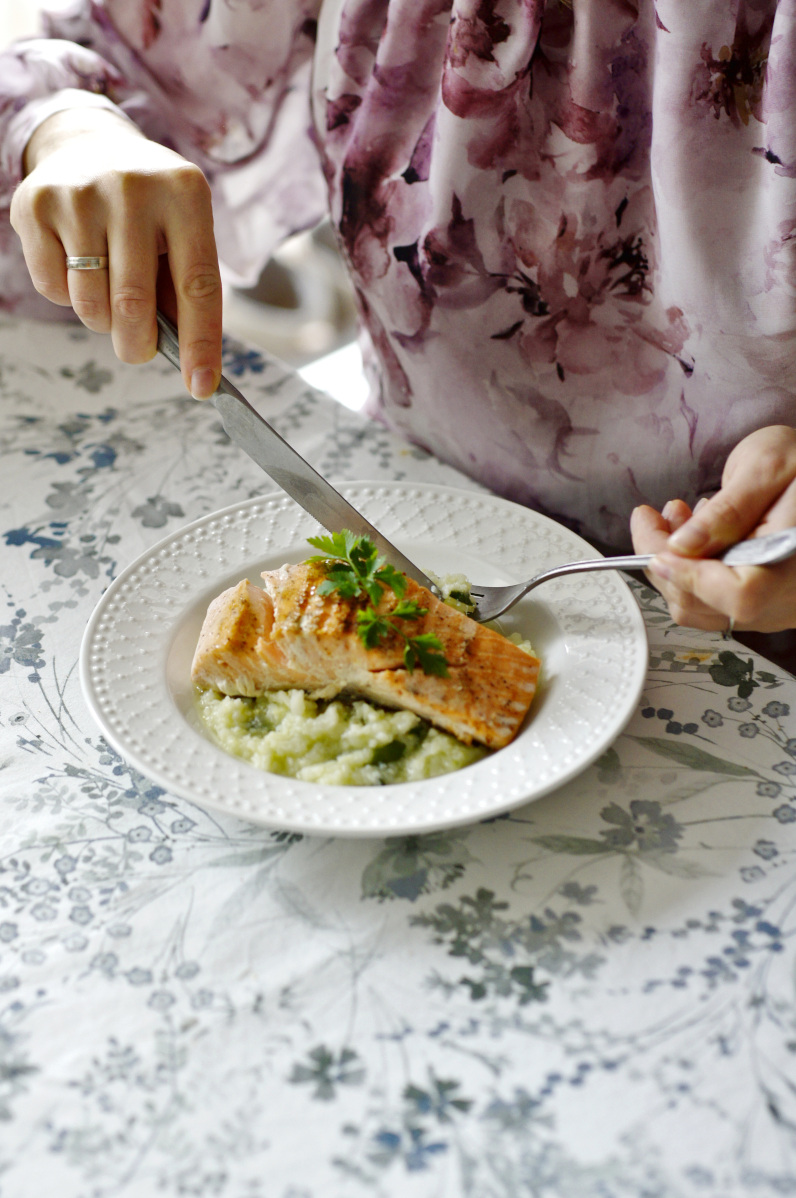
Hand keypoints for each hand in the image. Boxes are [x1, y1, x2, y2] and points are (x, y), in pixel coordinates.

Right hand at [10, 107, 221, 397]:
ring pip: (90, 303)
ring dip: (101, 320)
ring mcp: (81, 193)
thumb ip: (185, 292)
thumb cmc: (148, 210)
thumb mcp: (181, 235)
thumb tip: (188, 362)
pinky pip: (52, 288)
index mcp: (186, 193)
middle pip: (134, 303)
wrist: (88, 145)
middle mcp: (134, 187)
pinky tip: (76, 264)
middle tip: (138, 350)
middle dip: (137, 344)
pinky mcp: (37, 204)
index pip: (198, 285)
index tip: (201, 386)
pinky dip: (67, 297)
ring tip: (108, 292)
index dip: (201, 343)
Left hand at [630, 425, 795, 632]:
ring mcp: (775, 603)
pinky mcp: (762, 600)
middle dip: (668, 563)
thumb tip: (683, 547)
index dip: (689, 577)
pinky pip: (714, 602)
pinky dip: (690, 574)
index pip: (739, 594)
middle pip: (710, 605)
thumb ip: (727, 511)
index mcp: (793, 559)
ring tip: (675, 519)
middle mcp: (789, 594)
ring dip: (673, 567)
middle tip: (652, 520)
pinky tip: (691, 538)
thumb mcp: (765, 467)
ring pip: (704, 609)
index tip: (656, 549)